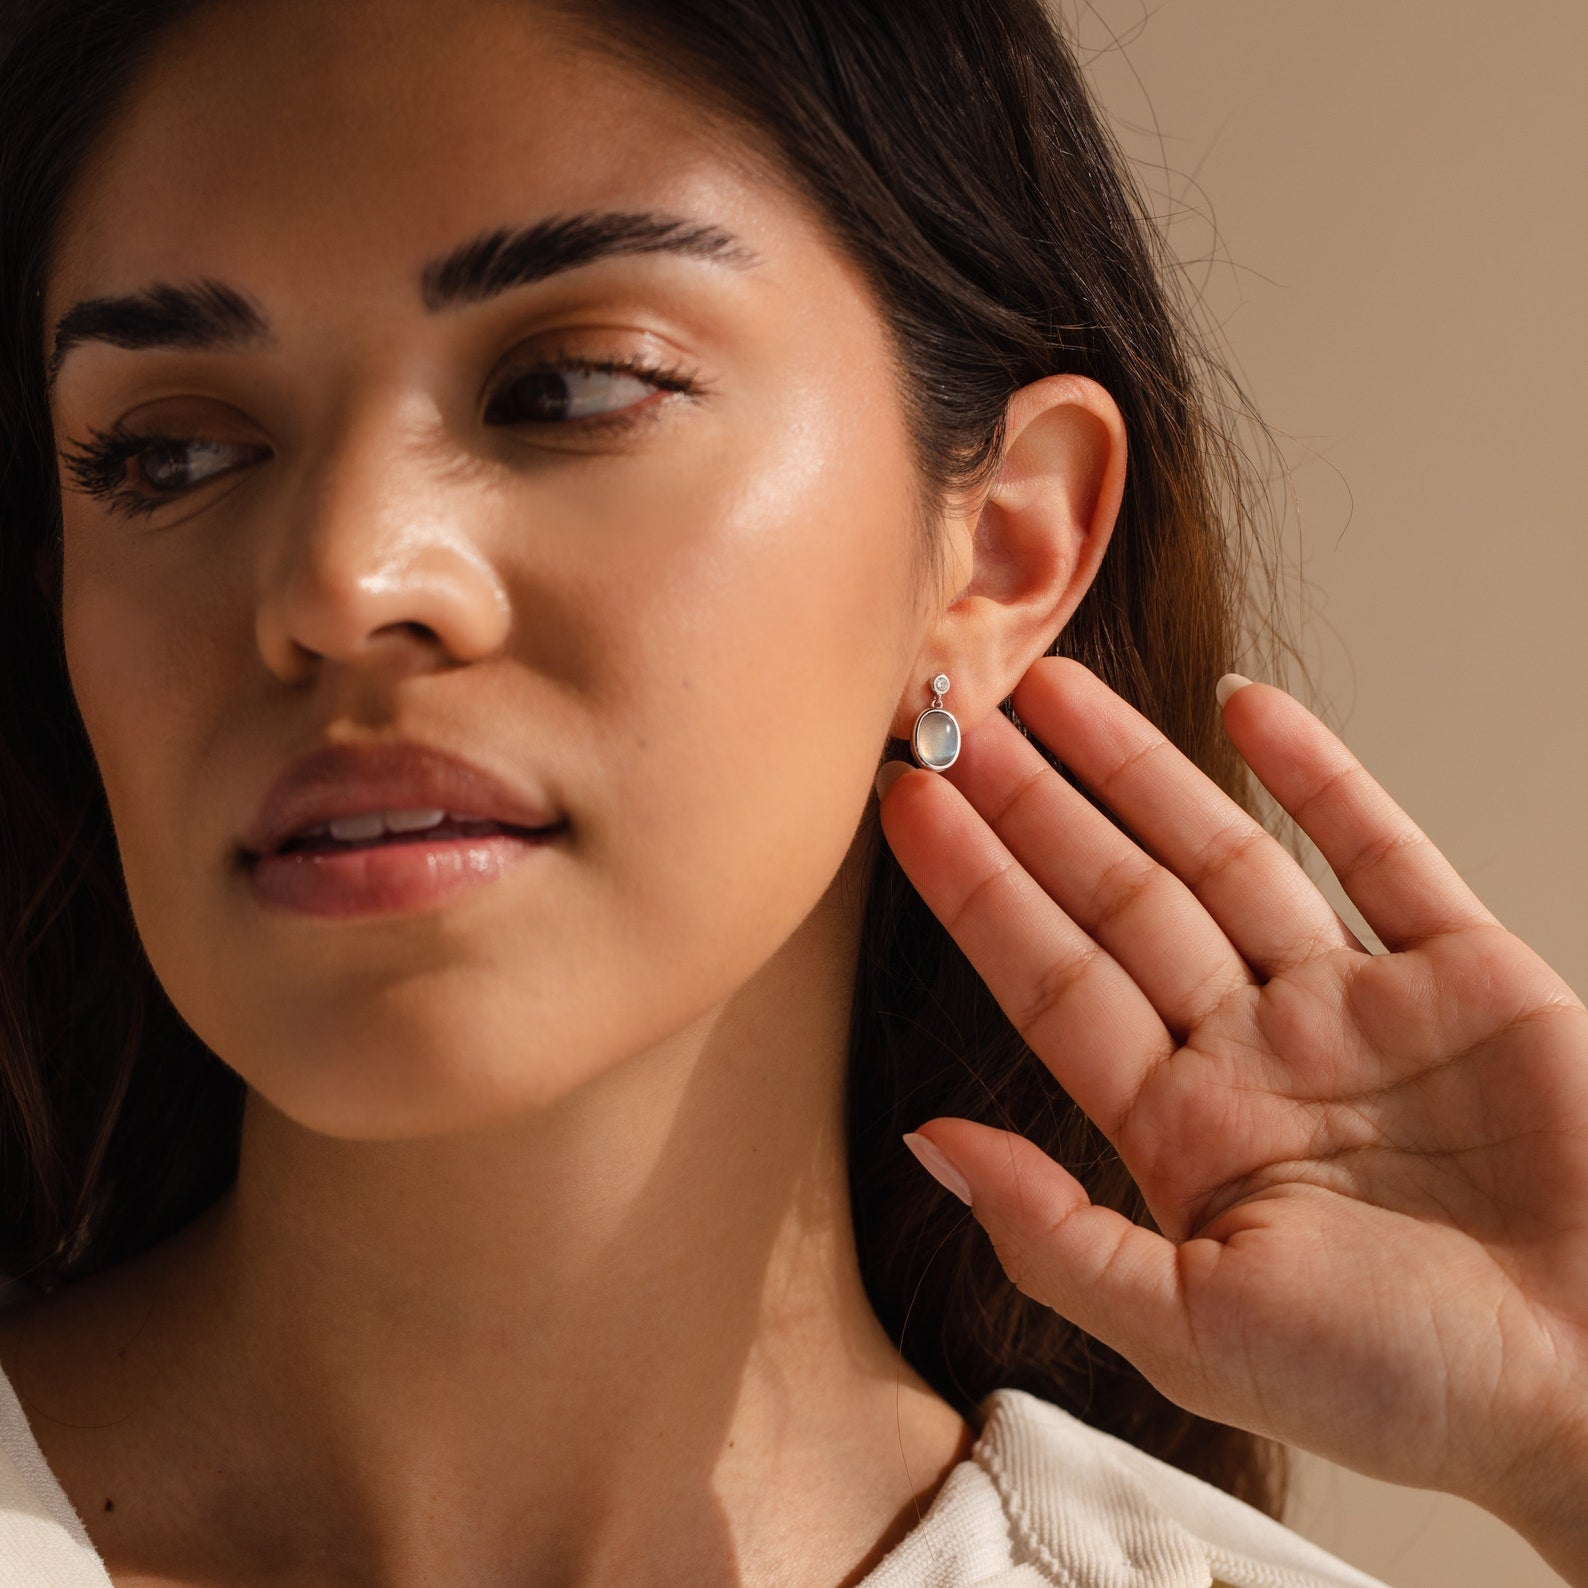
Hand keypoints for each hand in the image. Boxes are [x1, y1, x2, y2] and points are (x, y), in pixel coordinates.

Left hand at [875, 658, 1587, 1568]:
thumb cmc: (1413, 1387)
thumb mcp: (1195, 1335)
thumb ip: (1053, 1237)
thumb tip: (927, 1146)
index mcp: (1185, 1130)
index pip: (1050, 978)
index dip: (975, 887)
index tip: (909, 802)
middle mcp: (1255, 1052)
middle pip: (1115, 898)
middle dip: (1033, 806)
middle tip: (956, 715)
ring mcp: (1356, 1006)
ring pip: (1222, 856)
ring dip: (1138, 768)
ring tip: (1055, 688)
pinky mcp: (1466, 976)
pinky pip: (1378, 850)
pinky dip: (1317, 775)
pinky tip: (1243, 708)